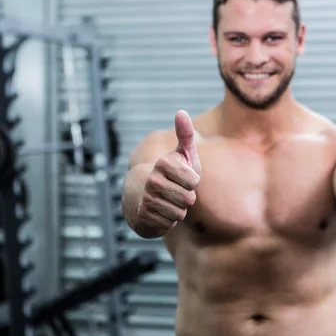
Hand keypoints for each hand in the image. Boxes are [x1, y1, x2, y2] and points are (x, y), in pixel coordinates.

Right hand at [137, 110, 201, 230]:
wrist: (141, 196)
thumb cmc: (170, 174)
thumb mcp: (182, 154)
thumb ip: (185, 135)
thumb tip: (181, 111)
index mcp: (164, 164)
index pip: (193, 180)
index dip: (192, 182)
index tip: (183, 177)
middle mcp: (153, 180)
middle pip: (188, 198)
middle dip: (187, 198)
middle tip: (176, 192)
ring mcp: (147, 198)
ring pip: (180, 213)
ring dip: (178, 210)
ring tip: (168, 202)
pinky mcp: (144, 216)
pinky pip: (169, 224)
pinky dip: (168, 221)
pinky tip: (160, 213)